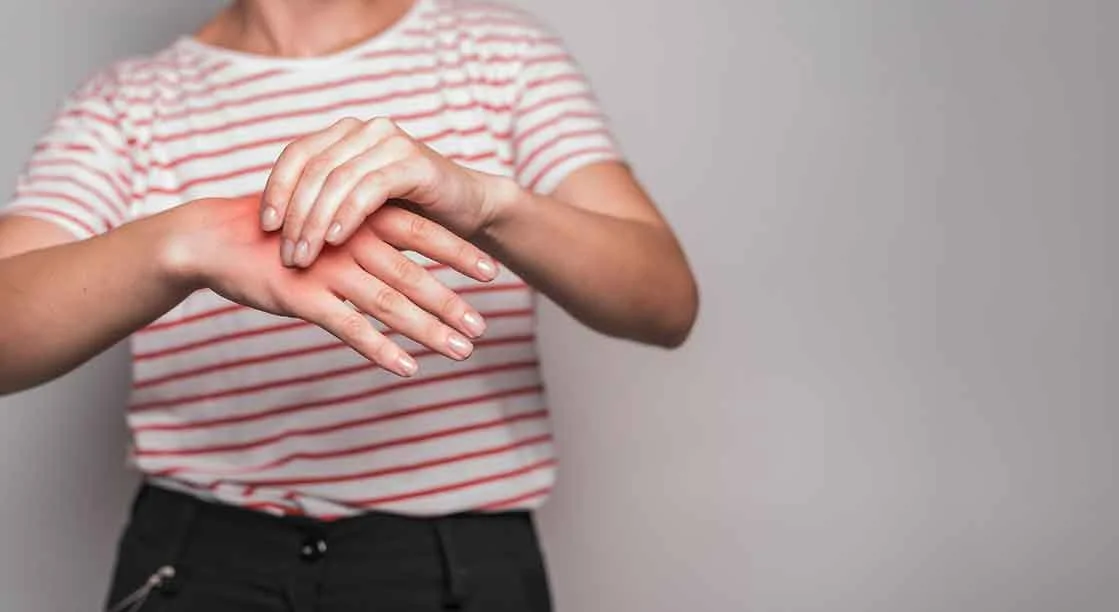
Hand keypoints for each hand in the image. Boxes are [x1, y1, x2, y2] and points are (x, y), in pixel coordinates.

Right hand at [162, 195, 498, 376]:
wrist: (216, 238)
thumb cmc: (281, 230)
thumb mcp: (329, 219)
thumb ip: (367, 229)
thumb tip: (406, 245)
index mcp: (361, 217)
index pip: (422, 232)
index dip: (458, 252)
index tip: (492, 272)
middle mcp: (351, 241)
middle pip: (414, 274)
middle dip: (452, 301)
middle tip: (483, 326)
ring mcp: (327, 269)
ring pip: (389, 304)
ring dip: (428, 330)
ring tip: (461, 351)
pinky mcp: (303, 296)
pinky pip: (349, 328)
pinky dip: (380, 349)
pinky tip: (407, 368)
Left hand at [259, 117, 514, 267]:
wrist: (467, 211)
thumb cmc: (408, 215)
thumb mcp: (357, 209)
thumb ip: (321, 207)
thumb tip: (270, 233)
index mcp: (345, 134)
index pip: (296, 154)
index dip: (276, 189)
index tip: (265, 228)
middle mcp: (365, 129)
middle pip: (314, 168)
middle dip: (295, 215)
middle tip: (287, 254)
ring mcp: (391, 141)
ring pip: (337, 179)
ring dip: (317, 221)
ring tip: (306, 256)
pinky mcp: (413, 162)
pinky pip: (370, 187)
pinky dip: (349, 214)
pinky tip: (336, 240)